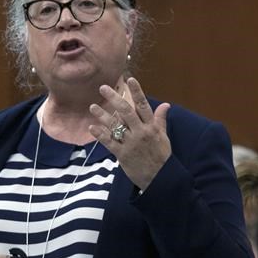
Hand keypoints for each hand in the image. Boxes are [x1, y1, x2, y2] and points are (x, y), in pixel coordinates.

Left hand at [88, 77, 170, 191]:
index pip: (143, 105)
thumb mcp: (163, 137)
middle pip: (126, 111)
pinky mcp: (122, 154)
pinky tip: (91, 127)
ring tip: (92, 106)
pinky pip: (109, 142)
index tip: (130, 79)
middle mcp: (141, 132)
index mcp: (151, 127)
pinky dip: (100, 135)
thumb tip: (165, 105)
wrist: (159, 178)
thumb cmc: (161, 156)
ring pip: (115, 126)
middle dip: (114, 98)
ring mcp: (131, 143)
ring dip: (102, 115)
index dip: (137, 92)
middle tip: (103, 88)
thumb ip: (160, 120)